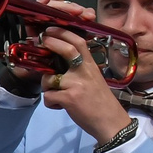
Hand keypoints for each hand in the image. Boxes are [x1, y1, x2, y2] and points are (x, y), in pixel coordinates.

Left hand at [33, 0, 127, 146]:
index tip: (49, 29)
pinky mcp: (69, 98)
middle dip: (50, 42)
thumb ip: (79, 69)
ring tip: (59, 97)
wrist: (111, 123)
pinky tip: (61, 107)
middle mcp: (85, 71)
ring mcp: (77, 83)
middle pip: (67, 49)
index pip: (78, 42)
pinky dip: (51, 104)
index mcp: (91, 66)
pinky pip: (48, 97)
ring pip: (49, 79)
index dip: (63, 33)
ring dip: (48, 88)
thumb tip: (57, 61)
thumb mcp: (93, 79)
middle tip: (41, 40)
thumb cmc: (99, 102)